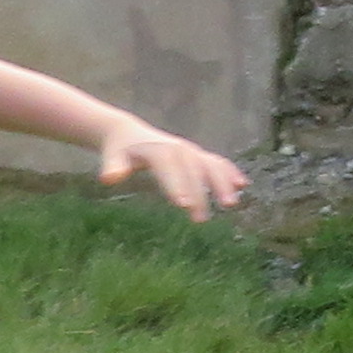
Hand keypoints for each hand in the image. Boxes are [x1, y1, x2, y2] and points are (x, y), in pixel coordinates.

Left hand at [94, 116, 253, 221]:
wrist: (130, 133)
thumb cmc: (120, 151)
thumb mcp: (112, 157)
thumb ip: (113, 167)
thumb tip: (108, 178)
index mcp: (158, 150)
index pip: (170, 168)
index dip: (176, 185)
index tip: (182, 205)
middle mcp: (179, 149)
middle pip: (193, 171)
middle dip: (200, 194)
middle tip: (201, 219)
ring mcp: (192, 151)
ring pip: (211, 166)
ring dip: (222, 183)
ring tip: (231, 204)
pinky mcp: (199, 156)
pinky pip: (218, 163)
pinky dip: (231, 172)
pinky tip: (243, 185)